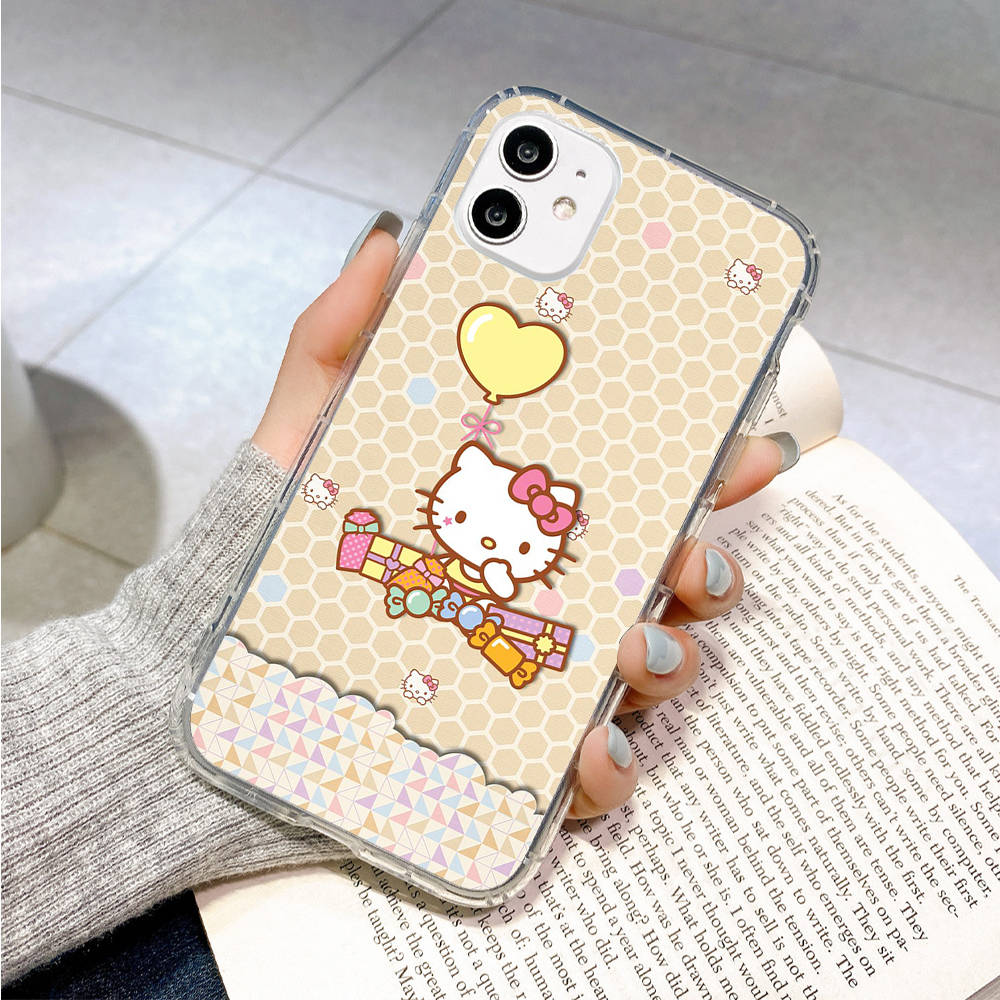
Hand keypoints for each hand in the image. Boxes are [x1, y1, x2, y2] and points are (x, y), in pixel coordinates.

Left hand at [253, 220, 795, 821]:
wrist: (219, 656)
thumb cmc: (282, 539)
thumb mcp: (309, 430)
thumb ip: (341, 338)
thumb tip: (385, 245)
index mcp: (524, 511)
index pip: (639, 484)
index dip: (710, 464)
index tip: (746, 444)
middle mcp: (551, 591)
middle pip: (669, 580)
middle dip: (708, 563)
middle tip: (687, 550)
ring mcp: (540, 674)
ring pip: (651, 671)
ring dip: (670, 657)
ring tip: (631, 644)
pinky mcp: (512, 753)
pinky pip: (587, 772)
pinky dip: (606, 766)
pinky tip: (587, 749)